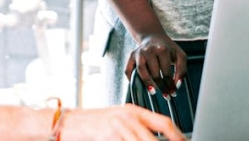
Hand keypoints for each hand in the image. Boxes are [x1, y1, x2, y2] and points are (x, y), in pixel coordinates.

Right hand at [61, 104, 185, 140]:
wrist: (70, 123)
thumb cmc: (96, 123)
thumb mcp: (120, 120)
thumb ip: (139, 127)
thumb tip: (156, 138)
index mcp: (134, 111)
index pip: (163, 122)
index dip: (177, 136)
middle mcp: (128, 118)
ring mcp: (117, 128)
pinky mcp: (108, 138)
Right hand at [124, 33, 186, 96]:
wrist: (153, 36)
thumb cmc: (168, 49)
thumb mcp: (179, 55)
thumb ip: (182, 69)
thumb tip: (177, 85)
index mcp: (162, 50)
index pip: (166, 71)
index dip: (170, 84)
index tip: (173, 92)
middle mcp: (149, 50)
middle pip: (154, 73)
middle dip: (161, 86)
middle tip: (166, 95)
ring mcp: (139, 53)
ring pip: (141, 71)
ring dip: (147, 83)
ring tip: (153, 92)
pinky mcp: (131, 56)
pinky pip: (128, 70)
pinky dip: (131, 79)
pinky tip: (139, 86)